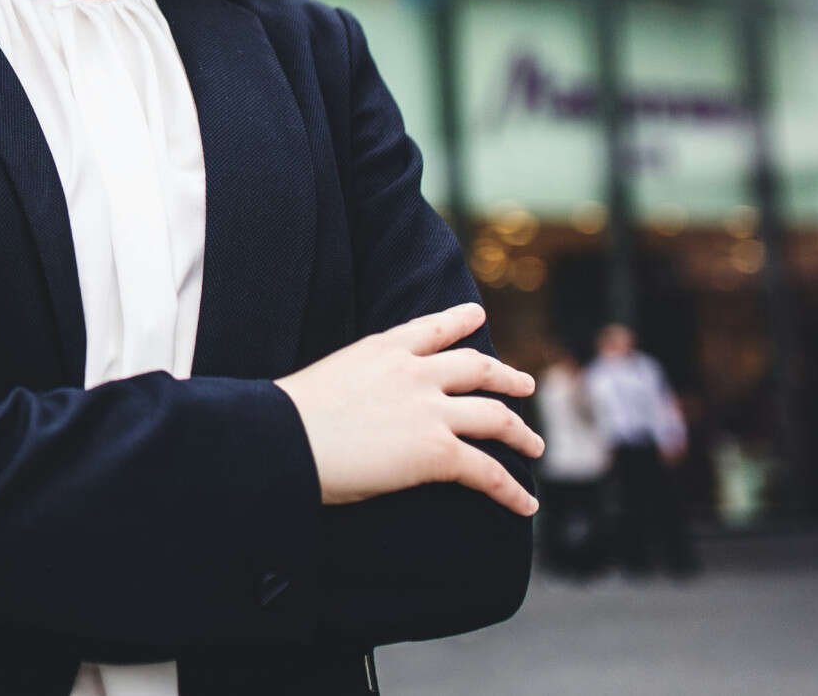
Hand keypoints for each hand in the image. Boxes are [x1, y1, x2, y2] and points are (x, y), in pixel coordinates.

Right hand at [273, 301, 543, 516]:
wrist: (283, 438)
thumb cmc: (287, 417)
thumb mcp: (329, 377)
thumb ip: (358, 380)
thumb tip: (361, 404)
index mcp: (381, 349)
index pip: (431, 328)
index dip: (459, 321)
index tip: (477, 315)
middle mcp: (413, 372)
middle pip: (477, 367)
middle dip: (506, 377)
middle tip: (524, 384)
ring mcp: (429, 410)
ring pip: (495, 417)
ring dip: (521, 432)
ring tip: (534, 445)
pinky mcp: (437, 451)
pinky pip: (488, 472)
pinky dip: (512, 491)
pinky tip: (526, 504)